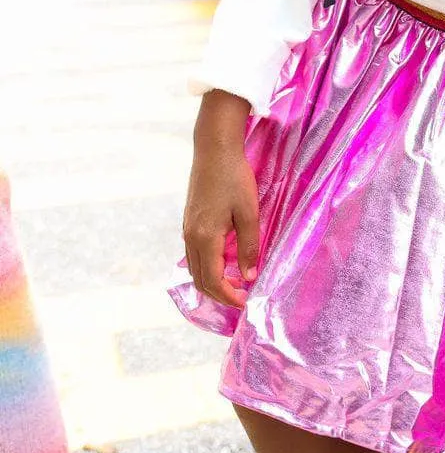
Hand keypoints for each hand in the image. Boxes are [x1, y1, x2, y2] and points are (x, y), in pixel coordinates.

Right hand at [183, 90, 258, 308]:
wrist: (214, 149)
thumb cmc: (235, 178)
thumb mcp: (248, 213)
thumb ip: (248, 246)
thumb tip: (249, 276)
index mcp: (205, 238)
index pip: (213, 280)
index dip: (228, 296)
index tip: (245, 303)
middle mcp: (191, 237)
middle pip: (200, 279)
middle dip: (219, 294)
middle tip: (241, 298)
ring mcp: (187, 228)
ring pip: (195, 267)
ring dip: (212, 281)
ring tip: (234, 283)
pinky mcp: (189, 221)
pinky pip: (194, 254)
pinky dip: (207, 266)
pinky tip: (224, 262)